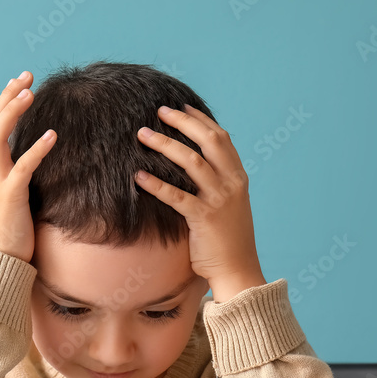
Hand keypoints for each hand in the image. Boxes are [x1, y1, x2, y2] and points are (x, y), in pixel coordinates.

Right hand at [0, 71, 56, 261]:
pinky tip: (53, 135)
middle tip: (26, 75)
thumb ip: (17, 182)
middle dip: (7, 97)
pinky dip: (37, 149)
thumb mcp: (11, 202)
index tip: (20, 84)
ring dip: (14, 111)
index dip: (4, 104)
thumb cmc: (8, 236)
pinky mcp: (10, 196)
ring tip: (31, 92)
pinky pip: (23, 167)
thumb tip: (34, 171)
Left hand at [133, 105, 266, 302]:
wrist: (237, 270)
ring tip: (142, 134)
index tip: (182, 106)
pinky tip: (138, 176)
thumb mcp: (229, 205)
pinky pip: (177, 196)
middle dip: (183, 122)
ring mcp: (219, 200)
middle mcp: (231, 183)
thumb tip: (193, 167)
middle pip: (208, 140)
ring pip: (191, 161)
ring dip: (165, 144)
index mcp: (238, 177)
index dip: (200, 120)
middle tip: (159, 111)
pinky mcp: (203, 218)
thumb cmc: (228, 240)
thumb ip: (216, 184)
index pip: (221, 138)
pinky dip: (156, 184)